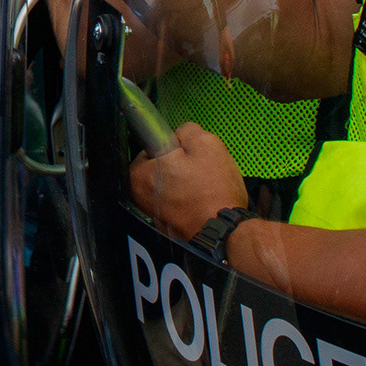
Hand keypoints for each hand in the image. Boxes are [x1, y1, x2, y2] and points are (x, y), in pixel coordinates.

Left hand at [129, 121, 250, 243]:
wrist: (226, 235)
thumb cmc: (214, 192)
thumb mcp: (206, 144)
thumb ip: (187, 130)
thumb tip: (182, 133)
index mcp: (140, 171)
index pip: (155, 143)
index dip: (178, 145)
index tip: (190, 155)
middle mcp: (139, 194)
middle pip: (163, 165)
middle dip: (182, 164)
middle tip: (202, 171)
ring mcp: (152, 212)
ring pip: (173, 184)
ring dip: (187, 183)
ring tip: (206, 189)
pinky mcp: (166, 225)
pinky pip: (179, 203)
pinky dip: (190, 201)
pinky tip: (204, 203)